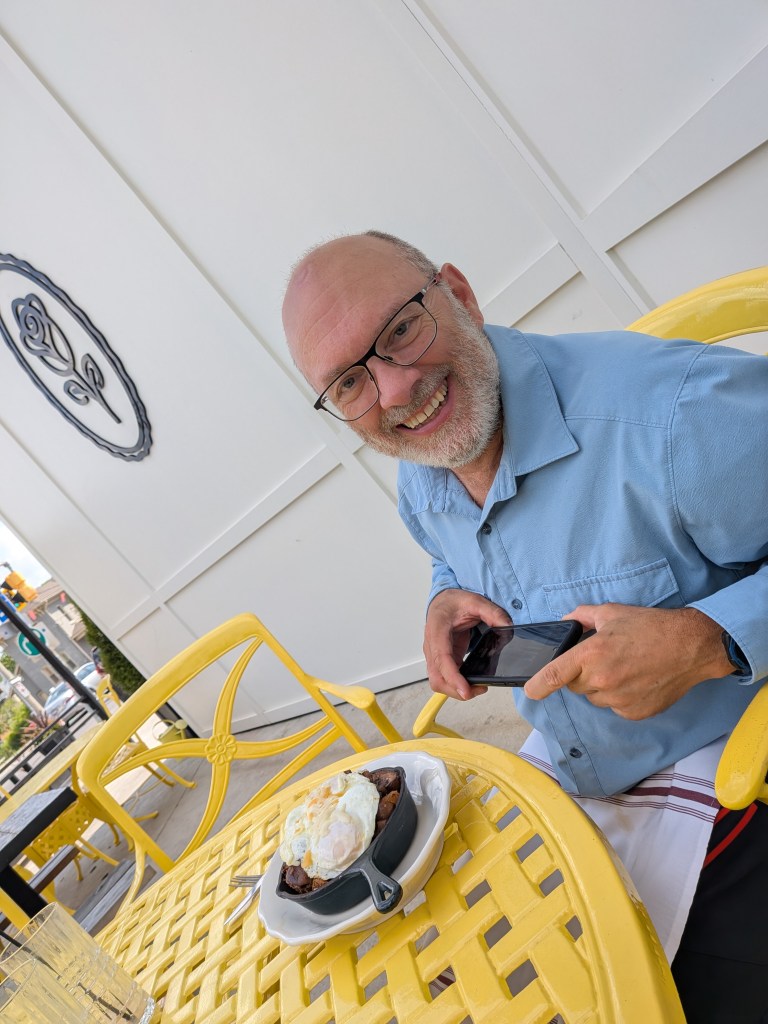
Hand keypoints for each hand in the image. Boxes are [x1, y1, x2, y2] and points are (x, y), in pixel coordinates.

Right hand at [424, 589, 511, 700]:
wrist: (443, 601)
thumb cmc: (453, 602)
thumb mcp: (475, 601)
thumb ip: (492, 613)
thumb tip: (507, 627)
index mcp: (437, 630)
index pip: (442, 659)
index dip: (453, 678)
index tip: (465, 690)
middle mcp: (432, 645)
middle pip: (437, 678)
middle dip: (456, 690)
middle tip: (479, 689)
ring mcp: (435, 655)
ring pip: (439, 681)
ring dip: (456, 690)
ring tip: (478, 687)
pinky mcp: (442, 660)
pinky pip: (445, 678)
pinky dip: (457, 684)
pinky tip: (472, 682)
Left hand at [523, 603, 732, 719]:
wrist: (691, 647)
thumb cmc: (652, 627)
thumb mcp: (611, 612)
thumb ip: (581, 616)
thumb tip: (564, 622)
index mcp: (592, 655)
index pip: (554, 675)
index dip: (538, 685)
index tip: (530, 690)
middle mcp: (602, 681)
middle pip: (574, 685)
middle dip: (581, 674)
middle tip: (604, 658)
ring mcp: (619, 700)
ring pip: (595, 698)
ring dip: (601, 686)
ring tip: (624, 667)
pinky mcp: (634, 713)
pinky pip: (615, 707)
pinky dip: (620, 697)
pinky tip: (637, 680)